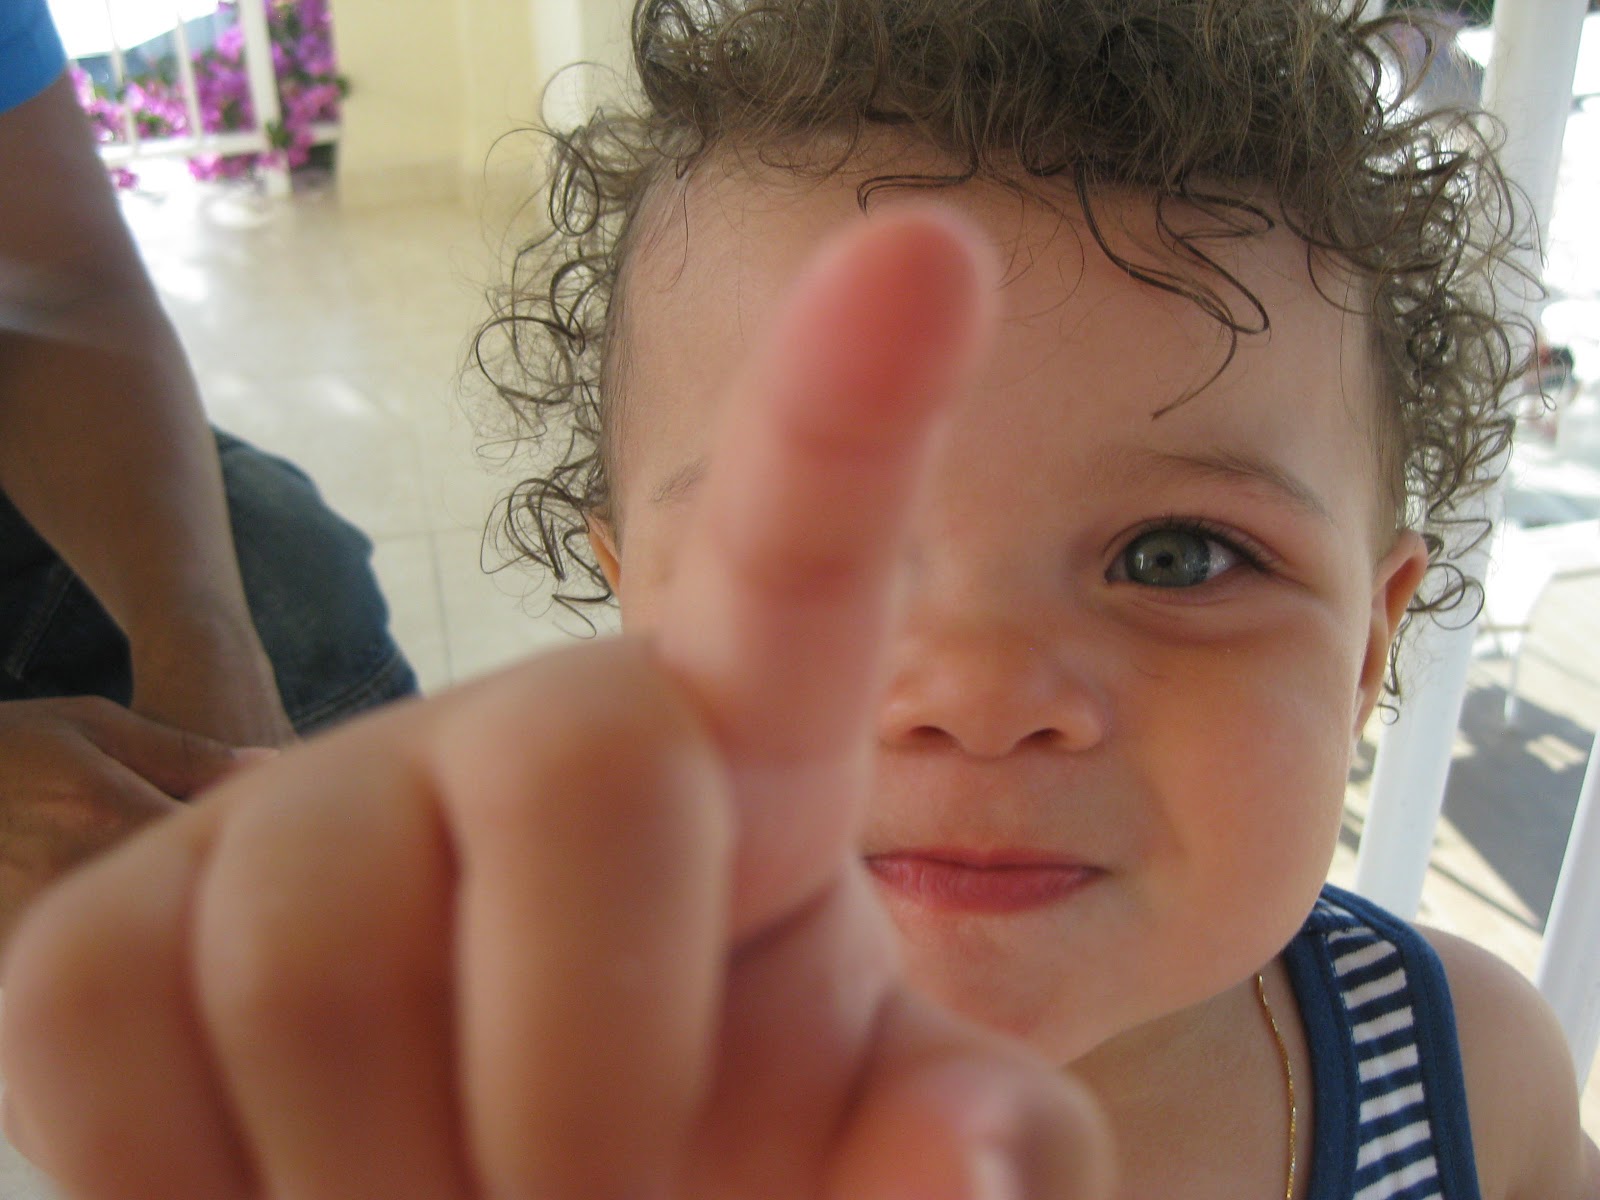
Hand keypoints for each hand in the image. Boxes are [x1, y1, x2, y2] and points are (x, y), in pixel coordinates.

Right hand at [0, 213, 1111, 1199]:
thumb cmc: (696, 1151)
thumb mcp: (847, 1148)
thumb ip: (945, 1140)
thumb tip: (971, 1163)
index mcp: (733, 767)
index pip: (800, 559)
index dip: (854, 413)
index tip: (929, 254)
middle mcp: (518, 737)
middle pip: (581, 768)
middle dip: (596, 1077)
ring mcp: (298, 816)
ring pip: (315, 965)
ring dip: (392, 1186)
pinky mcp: (107, 927)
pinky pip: (109, 1051)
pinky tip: (283, 1194)